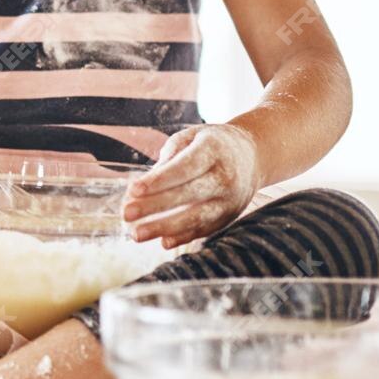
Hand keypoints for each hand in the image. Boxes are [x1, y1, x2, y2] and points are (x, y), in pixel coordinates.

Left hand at [123, 123, 262, 248]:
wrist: (253, 156)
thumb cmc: (211, 144)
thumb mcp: (191, 137)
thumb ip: (169, 156)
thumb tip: (144, 186)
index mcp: (214, 150)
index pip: (184, 167)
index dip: (159, 181)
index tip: (133, 190)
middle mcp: (226, 176)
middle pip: (188, 194)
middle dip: (155, 206)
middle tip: (126, 214)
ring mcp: (230, 199)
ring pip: (197, 217)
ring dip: (164, 228)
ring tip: (136, 234)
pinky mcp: (230, 216)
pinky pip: (205, 229)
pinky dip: (183, 237)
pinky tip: (162, 242)